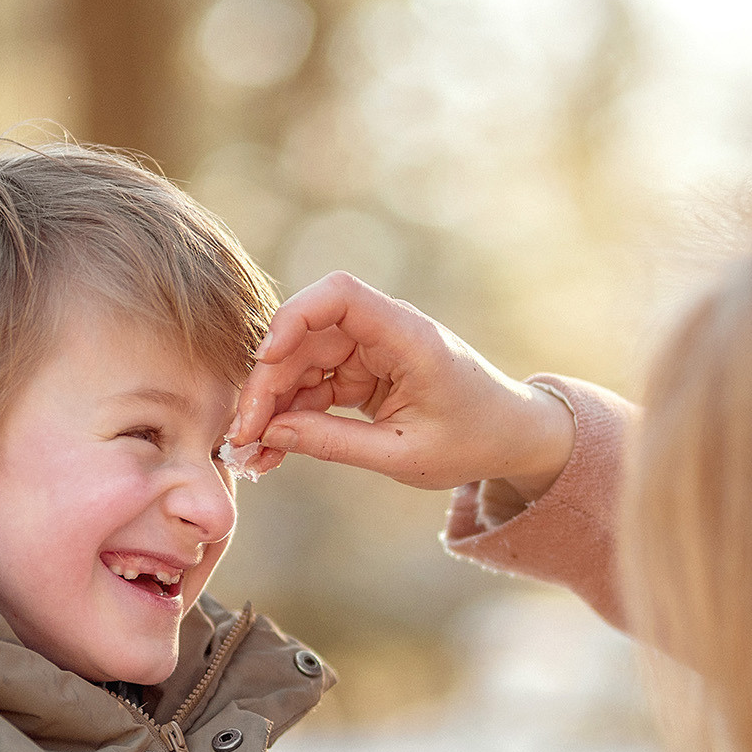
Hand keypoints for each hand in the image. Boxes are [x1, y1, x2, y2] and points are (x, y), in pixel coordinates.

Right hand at [229, 272, 575, 500]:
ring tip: (251, 457)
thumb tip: (270, 435)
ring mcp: (370, 350)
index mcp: (407, 335)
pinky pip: (313, 386)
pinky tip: (271, 453)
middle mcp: (384, 332)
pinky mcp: (362, 372)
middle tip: (242, 438)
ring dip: (272, 406)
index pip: (339, 295)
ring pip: (301, 363)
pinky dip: (291, 417)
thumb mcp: (403, 454)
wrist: (510, 438)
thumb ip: (337, 443)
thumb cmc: (472, 441)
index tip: (265, 363)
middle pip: (305, 336)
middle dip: (268, 385)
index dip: (293, 318)